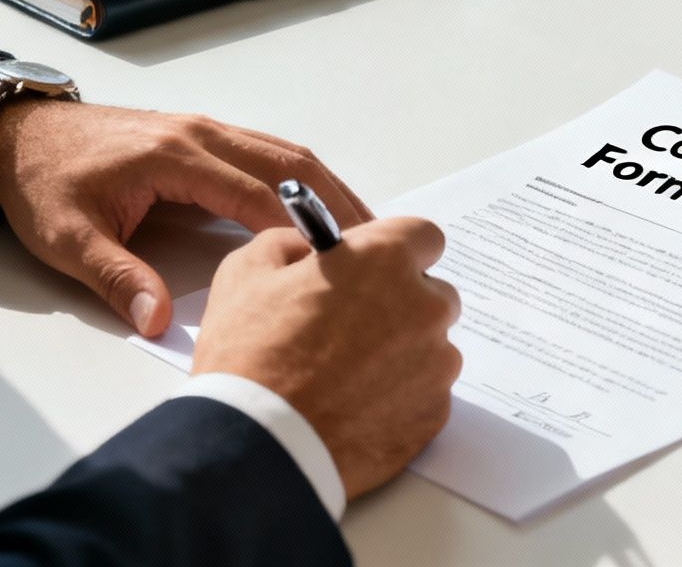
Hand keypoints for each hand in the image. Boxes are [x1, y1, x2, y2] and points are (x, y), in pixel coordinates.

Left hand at [0, 100, 373, 336]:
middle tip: (378, 244)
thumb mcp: (67, 239)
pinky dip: (302, 177)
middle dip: (336, 203)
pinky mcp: (201, 135)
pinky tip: (319, 206)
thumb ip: (117, 279)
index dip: (298, 229)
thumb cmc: (42, 183)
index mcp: (173, 155)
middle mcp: (199, 133)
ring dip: (327, 187)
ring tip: (364, 228)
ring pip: (285, 152)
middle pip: (289, 163)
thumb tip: (158, 322)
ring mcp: (204, 129)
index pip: (255, 194)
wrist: (16, 135)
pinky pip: (267, 151)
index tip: (333, 263)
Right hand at [191, 218, 460, 499]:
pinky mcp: (434, 413)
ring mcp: (435, 364)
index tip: (374, 267)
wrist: (256, 447)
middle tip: (353, 325)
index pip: (423, 236)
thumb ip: (289, 244)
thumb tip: (310, 247)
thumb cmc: (249, 356)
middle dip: (401, 302)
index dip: (395, 250)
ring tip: (348, 374)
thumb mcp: (246, 272)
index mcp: (384, 261)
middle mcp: (424, 307)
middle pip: (431, 293)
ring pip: (432, 345)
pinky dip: (401, 395)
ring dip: (403, 351)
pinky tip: (356, 406)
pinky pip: (427, 392)